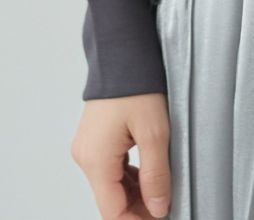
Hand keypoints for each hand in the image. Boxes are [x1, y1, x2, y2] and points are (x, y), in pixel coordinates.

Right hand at [70, 93, 171, 218]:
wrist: (123, 49)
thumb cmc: (136, 83)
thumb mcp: (155, 131)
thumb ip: (156, 175)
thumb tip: (158, 209)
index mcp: (96, 160)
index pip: (113, 212)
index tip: (162, 217)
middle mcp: (86, 157)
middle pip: (111, 200)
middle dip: (138, 209)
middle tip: (166, 205)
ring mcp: (89, 147)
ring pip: (112, 185)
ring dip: (136, 193)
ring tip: (163, 191)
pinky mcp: (95, 138)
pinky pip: (111, 168)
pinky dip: (130, 177)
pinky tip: (150, 174)